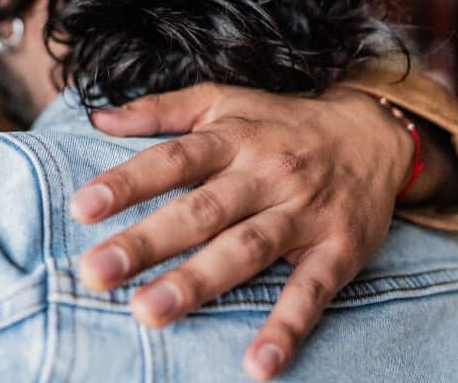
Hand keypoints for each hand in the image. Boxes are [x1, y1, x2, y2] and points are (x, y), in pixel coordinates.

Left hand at [74, 83, 414, 380]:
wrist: (376, 133)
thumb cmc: (282, 123)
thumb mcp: (224, 101)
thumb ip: (161, 109)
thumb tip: (97, 117)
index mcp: (233, 138)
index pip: (172, 160)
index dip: (127, 183)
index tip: (82, 208)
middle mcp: (266, 174)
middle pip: (200, 210)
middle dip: (147, 242)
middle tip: (96, 272)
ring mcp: (303, 214)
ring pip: (246, 250)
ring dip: (198, 282)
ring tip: (149, 312)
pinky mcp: (338, 251)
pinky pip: (311, 293)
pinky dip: (287, 328)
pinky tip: (258, 364)